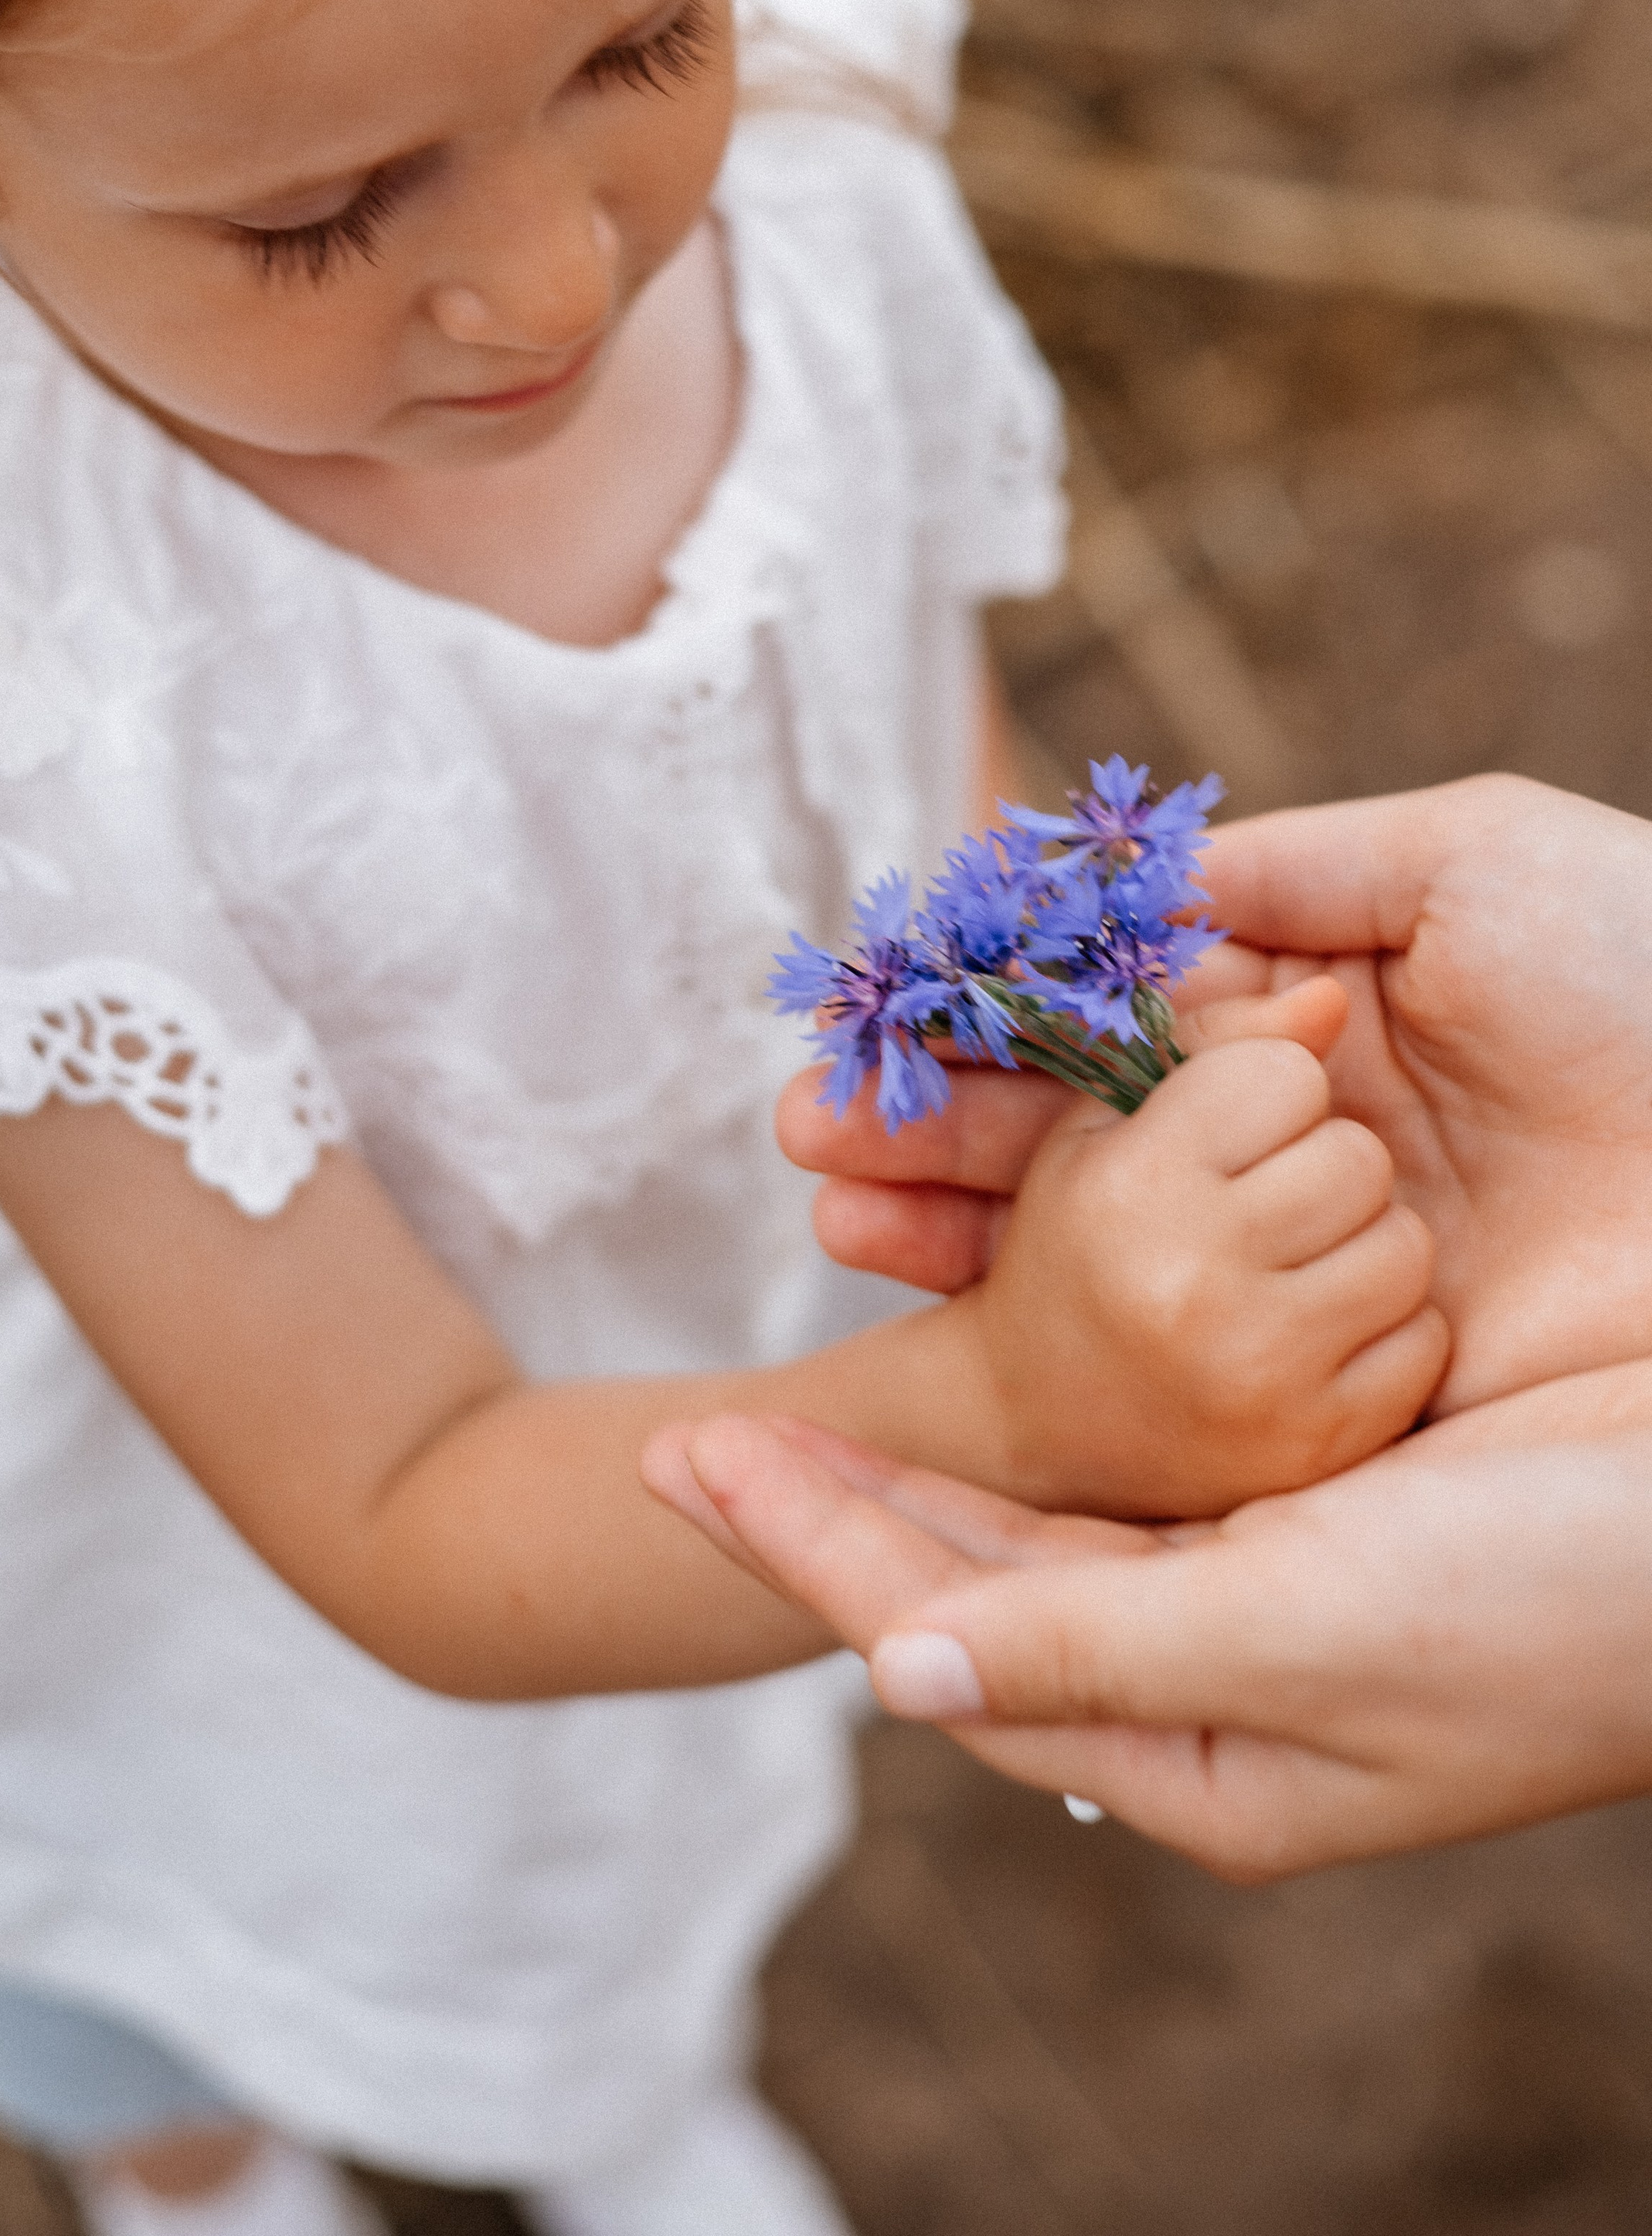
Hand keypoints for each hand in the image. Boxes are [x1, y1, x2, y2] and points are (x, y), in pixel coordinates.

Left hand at [644, 1383, 1651, 1878]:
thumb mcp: (1318, 1632)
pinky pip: (1141, 1452)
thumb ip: (1097, 1645)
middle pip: (974, 1578)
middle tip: (694, 1429)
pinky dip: (1054, 1402)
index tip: (688, 1461)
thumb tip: (895, 1672)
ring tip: (792, 1395)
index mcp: (1206, 1749)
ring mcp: (1264, 1585)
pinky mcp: (1319, 1495)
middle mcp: (1217, 1675)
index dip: (812, 1548)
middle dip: (832, 1508)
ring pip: (1046, 1513)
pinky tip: (989, 1351)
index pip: (951, 1638)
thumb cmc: (1561, 1597)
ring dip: (926, 1450)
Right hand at [785, 777, 1651, 1418]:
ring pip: (1103, 1278)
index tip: (870, 1045)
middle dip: (932, 1151)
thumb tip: (1142, 895)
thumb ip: (1294, 875)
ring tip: (839, 1218)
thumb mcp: (1472, 864)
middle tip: (808, 1142)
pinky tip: (956, 1327)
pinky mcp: (1360, 1416)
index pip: (1108, 1056)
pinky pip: (1186, 1391)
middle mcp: (1307, 1182)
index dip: (984, 1048)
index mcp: (1328, 1056)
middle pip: (1077, 1170)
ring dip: (962, 1246)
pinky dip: (1060, 1365)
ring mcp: (1325, 1299)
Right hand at [958, 977, 1445, 1514]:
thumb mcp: (1105, 1128)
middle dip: (1323, 1169)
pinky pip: (1425, 1340)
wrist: (1038, 1429)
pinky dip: (1388, 1332)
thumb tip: (1335, 998)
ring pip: (1405, 1246)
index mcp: (1133, 1188)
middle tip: (1268, 1207)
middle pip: (1357, 1158)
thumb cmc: (1079, 1251)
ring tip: (1296, 1269)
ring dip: (1364, 1247)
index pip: (1286, 1074)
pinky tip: (1320, 1338)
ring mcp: (1263, 1371)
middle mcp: (1195, 1281)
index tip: (1230, 1136)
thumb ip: (1217, 1043)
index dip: (1268, 1094)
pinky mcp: (1321, 1442)